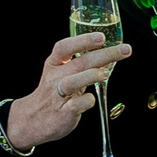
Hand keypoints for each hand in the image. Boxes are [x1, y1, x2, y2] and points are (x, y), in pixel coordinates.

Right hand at [6, 31, 131, 148]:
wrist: (33, 119)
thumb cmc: (53, 94)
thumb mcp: (61, 74)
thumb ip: (81, 65)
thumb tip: (109, 55)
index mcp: (54, 64)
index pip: (64, 47)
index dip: (82, 41)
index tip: (100, 37)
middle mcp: (54, 78)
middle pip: (79, 63)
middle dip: (104, 55)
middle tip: (124, 50)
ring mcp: (58, 95)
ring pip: (73, 82)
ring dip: (92, 75)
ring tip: (106, 73)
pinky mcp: (64, 112)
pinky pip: (77, 105)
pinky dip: (87, 100)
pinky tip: (91, 99)